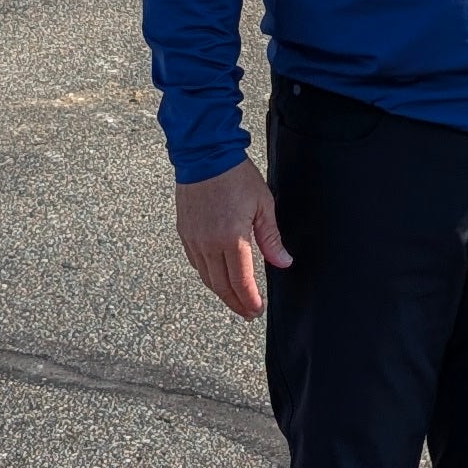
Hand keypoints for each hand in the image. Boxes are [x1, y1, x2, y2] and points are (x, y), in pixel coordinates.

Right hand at [176, 156, 290, 314]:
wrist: (204, 154)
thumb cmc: (236, 175)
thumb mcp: (263, 205)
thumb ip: (271, 238)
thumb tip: (283, 262)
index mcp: (231, 238)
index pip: (241, 282)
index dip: (250, 301)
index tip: (258, 310)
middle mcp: (209, 244)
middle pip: (222, 286)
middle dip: (237, 303)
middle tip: (249, 312)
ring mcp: (194, 239)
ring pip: (207, 278)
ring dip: (222, 293)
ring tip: (235, 300)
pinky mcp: (184, 233)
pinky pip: (196, 263)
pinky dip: (208, 276)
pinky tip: (217, 278)